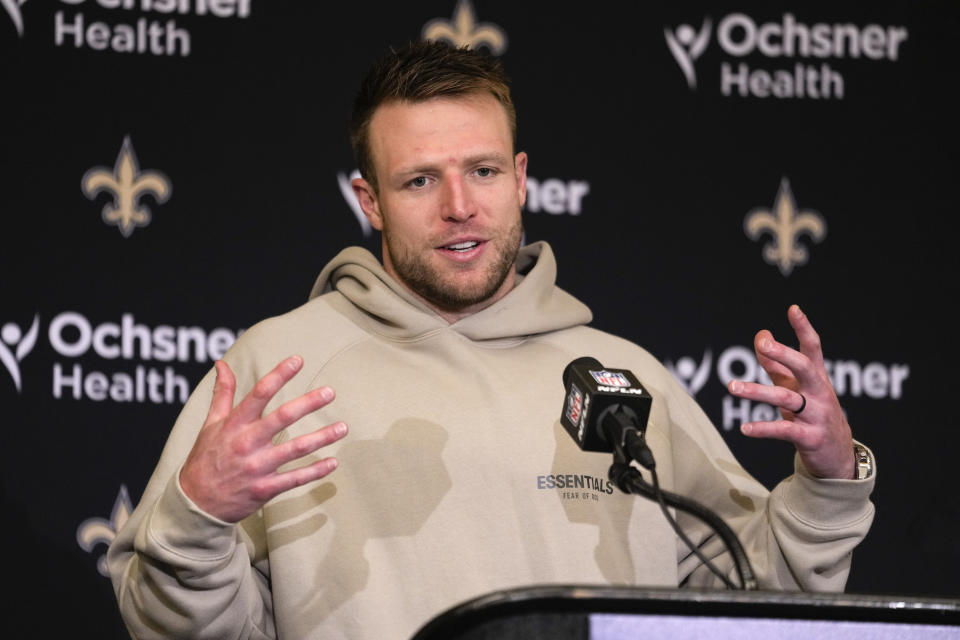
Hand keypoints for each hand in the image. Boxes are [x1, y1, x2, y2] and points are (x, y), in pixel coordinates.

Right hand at [179, 356, 347, 521]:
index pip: (258, 394)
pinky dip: (315, 471)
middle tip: (330, 392)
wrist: (195, 504)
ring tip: (343, 427)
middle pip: (281, 418)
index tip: (298, 360)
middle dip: (307, 404)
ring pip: (295, 449)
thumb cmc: (205, 459)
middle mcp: (246, 444)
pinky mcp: (265, 489)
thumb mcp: (210, 424)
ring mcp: (257, 467)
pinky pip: (295, 479)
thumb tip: (221, 364)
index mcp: (234, 425)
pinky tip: (333, 462)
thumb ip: (222, 394)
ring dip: (321, 438)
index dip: (279, 375)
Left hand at [727, 305, 854, 479]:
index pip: (813, 347)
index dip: (804, 328)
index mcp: (817, 376)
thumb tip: (761, 334)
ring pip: (786, 398)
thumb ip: (777, 363)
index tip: (793, 309)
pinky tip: (744, 429)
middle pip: (804, 367)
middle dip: (785, 354)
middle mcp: (819, 392)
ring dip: (757, 392)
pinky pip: (784, 431)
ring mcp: (817, 415)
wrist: (837, 453)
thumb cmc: (813, 411)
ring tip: (732, 387)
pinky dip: (763, 429)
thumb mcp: (796, 386)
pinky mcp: (810, 437)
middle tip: (762, 344)